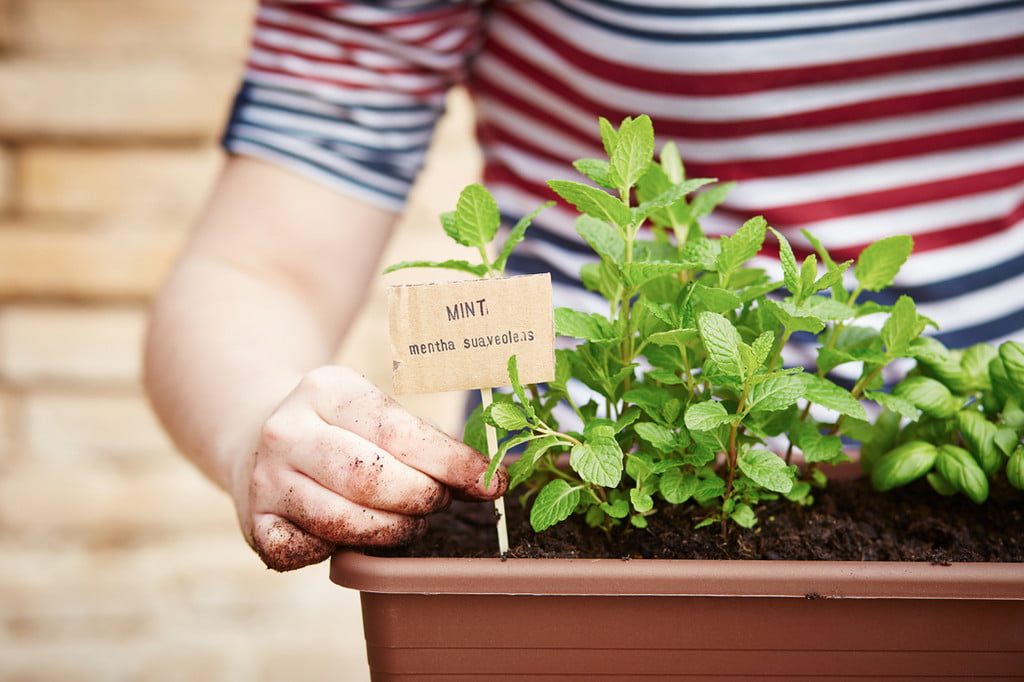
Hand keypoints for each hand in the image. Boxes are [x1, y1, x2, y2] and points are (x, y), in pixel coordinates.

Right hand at [231, 366, 506, 570]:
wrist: (255, 435)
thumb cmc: (340, 428)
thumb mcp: (373, 412)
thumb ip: (426, 442)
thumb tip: (490, 480)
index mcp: (326, 389)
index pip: (399, 432)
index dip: (451, 464)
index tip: (490, 482)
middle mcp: (288, 431)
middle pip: (370, 478)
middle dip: (421, 498)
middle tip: (439, 503)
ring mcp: (265, 480)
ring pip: (342, 521)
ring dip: (391, 531)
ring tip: (409, 523)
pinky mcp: (255, 525)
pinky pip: (309, 553)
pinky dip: (340, 551)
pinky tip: (353, 534)